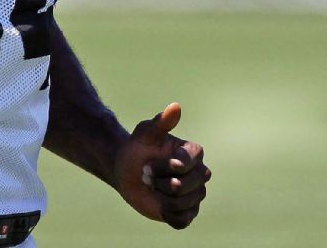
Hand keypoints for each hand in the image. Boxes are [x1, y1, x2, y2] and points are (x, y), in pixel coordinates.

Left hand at [112, 102, 209, 229]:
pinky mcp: (187, 212)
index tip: (151, 163)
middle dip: (162, 182)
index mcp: (194, 153)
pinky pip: (182, 220)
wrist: (126, 171)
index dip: (167, 166)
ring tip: (154, 188)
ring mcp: (195, 194)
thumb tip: (175, 106)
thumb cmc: (136, 149)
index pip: (186, 165)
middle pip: (187, 187)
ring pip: (184, 204)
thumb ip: (161, 122)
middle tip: (149, 175)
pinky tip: (159, 204)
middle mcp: (200, 173)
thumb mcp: (144, 134)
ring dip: (162, 198)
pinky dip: (167, 214)